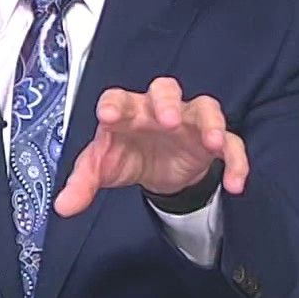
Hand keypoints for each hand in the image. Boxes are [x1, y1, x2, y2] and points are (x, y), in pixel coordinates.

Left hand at [53, 77, 247, 217]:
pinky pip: (232, 145)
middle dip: (167, 102)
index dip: (114, 103)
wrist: (156, 168)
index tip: (107, 114)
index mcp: (126, 112)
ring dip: (209, 123)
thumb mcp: (102, 168)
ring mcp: (189, 122)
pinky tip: (236, 183)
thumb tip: (62, 207)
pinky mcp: (211, 143)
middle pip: (165, 90)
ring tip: (211, 142)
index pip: (118, 99)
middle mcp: (158, 110)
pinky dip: (236, 161)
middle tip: (168, 119)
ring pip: (204, 108)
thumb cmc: (126, 154)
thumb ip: (82, 183)